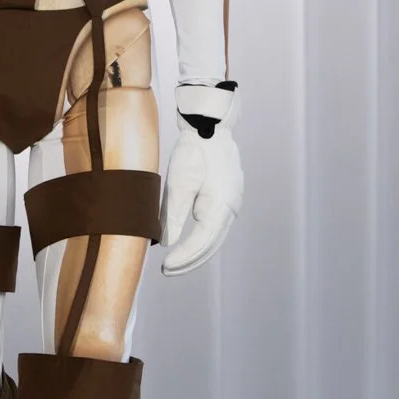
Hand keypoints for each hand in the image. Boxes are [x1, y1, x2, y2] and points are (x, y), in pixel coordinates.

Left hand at [160, 81, 242, 276]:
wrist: (210, 127)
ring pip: (215, 236)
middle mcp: (231, 208)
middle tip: (168, 270)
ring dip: (197, 251)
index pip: (201, 242)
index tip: (165, 266)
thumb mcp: (178, 184)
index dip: (183, 257)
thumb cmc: (193, 153)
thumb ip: (173, 216)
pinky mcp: (228, 197)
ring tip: (176, 262)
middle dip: (190, 260)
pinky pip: (216, 224)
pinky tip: (188, 242)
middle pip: (211, 244)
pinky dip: (202, 237)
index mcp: (221, 207)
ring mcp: (232, 203)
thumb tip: (168, 244)